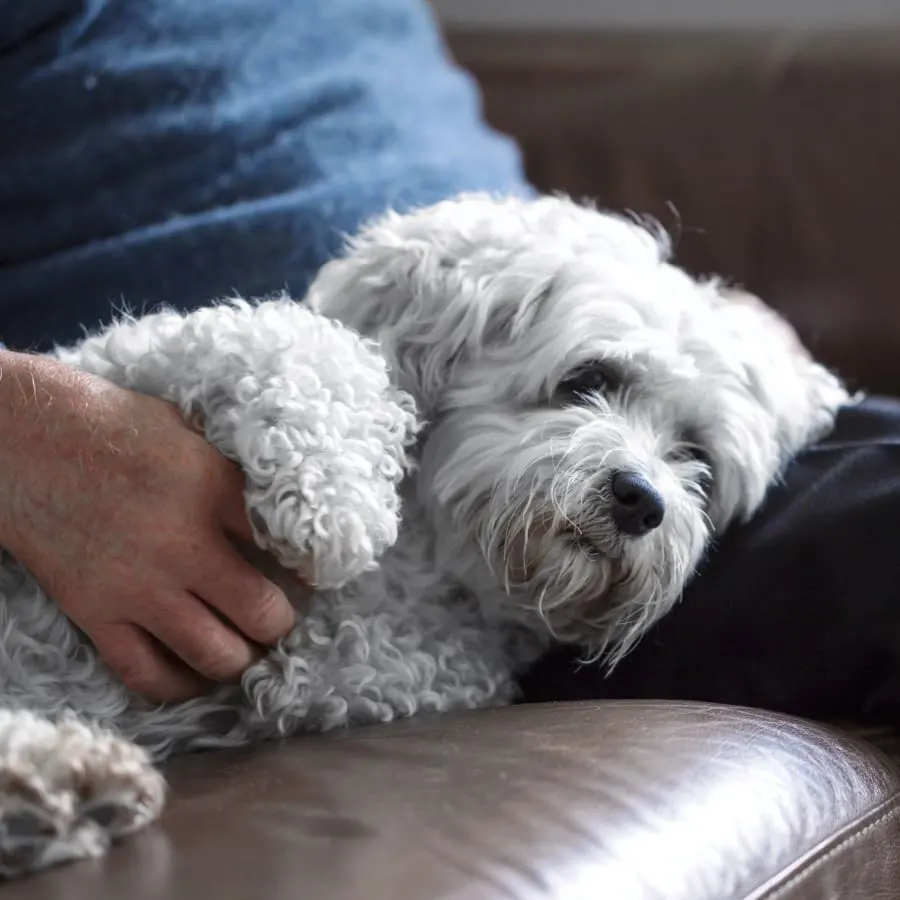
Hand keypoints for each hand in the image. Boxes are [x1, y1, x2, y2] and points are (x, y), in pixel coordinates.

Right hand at [0, 351, 296, 702]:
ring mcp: (139, 587)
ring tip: (250, 649)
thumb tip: (281, 511)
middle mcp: (184, 546)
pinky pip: (148, 674)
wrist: (27, 441)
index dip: (314, 566)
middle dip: (284, 623)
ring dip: (244, 659)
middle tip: (284, 618)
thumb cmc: (115, 426)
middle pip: (263, 614)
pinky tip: (198, 675)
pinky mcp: (98, 614)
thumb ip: (235, 477)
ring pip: (216, 655)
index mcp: (214, 490)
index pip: (290, 546)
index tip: (316, 573)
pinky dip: (182, 685)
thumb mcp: (192, 434)